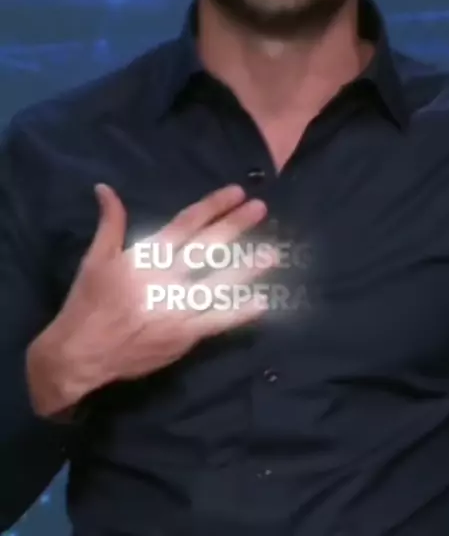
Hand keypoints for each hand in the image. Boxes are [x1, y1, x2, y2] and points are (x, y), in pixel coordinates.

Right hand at [42, 184, 276, 404]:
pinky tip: (262, 301)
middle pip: (208, 247)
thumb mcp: (95, 258)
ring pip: (219, 283)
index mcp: (147, 257)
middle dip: (236, 226)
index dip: (213, 206)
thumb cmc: (88, 303)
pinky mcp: (184, 335)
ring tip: (273, 252)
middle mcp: (166, 278)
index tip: (236, 192)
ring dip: (247, 267)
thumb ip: (110, 222)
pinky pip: (217, 321)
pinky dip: (240, 312)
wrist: (80, 354)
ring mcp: (178, 308)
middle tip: (261, 208)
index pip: (187, 224)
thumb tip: (105, 188)